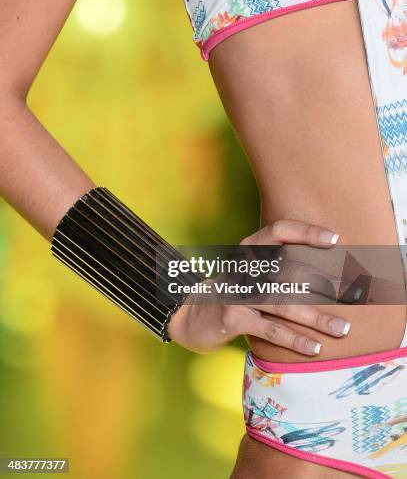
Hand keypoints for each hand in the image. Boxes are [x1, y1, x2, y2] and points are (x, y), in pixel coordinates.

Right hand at [167, 219, 350, 353]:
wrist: (189, 315)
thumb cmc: (232, 293)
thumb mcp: (250, 273)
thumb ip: (276, 268)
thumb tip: (326, 276)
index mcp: (249, 250)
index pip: (278, 231)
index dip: (306, 232)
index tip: (334, 239)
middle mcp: (243, 267)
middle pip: (289, 272)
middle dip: (325, 286)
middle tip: (354, 296)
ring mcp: (236, 292)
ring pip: (284, 303)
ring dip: (316, 318)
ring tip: (342, 328)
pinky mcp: (232, 317)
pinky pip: (269, 328)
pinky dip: (293, 339)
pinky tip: (313, 347)